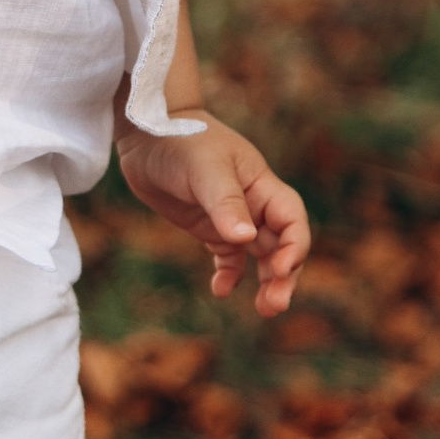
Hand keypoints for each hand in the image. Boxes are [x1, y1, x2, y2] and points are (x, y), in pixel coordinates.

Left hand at [116, 115, 310, 317]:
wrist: (145, 130)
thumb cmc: (180, 139)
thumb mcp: (205, 170)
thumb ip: (226, 203)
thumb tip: (246, 240)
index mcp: (261, 184)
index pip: (292, 220)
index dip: (294, 247)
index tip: (279, 270)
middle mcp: (253, 203)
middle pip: (281, 244)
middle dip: (284, 275)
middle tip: (275, 305)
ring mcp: (230, 216)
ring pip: (260, 255)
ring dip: (266, 281)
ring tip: (263, 308)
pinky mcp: (208, 226)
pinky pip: (229, 257)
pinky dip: (230, 275)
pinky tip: (221, 289)